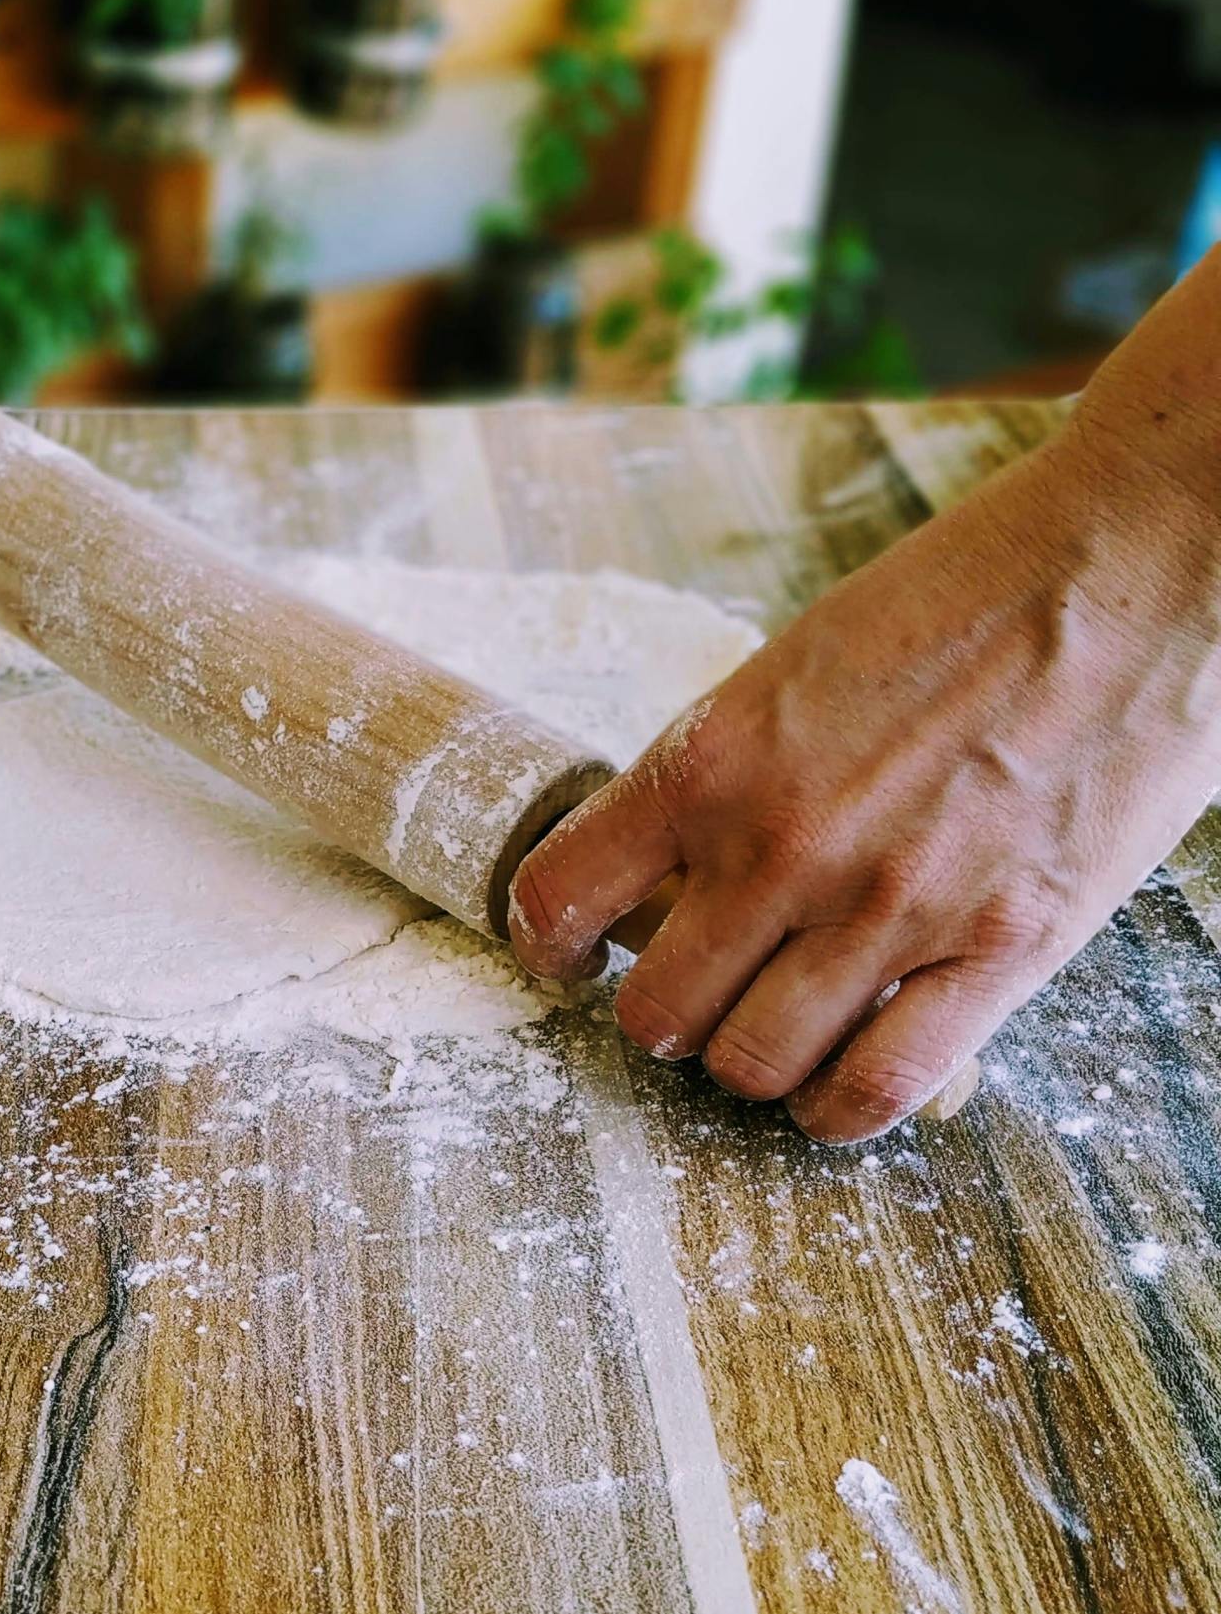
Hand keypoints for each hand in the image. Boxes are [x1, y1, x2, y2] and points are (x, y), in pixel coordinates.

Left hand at [508, 410, 1220, 1143]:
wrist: (1128, 569)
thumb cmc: (959, 596)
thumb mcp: (791, 669)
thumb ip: (725, 774)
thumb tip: (677, 864)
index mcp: (708, 761)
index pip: (557, 898)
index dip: (544, 944)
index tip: (565, 955)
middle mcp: (778, 848)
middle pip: (654, 1013)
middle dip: (660, 1013)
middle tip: (696, 986)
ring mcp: (888, 911)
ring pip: (752, 1066)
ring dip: (747, 1061)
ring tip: (771, 1028)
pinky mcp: (1000, 954)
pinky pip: (879, 1088)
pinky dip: (840, 1105)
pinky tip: (838, 1079)